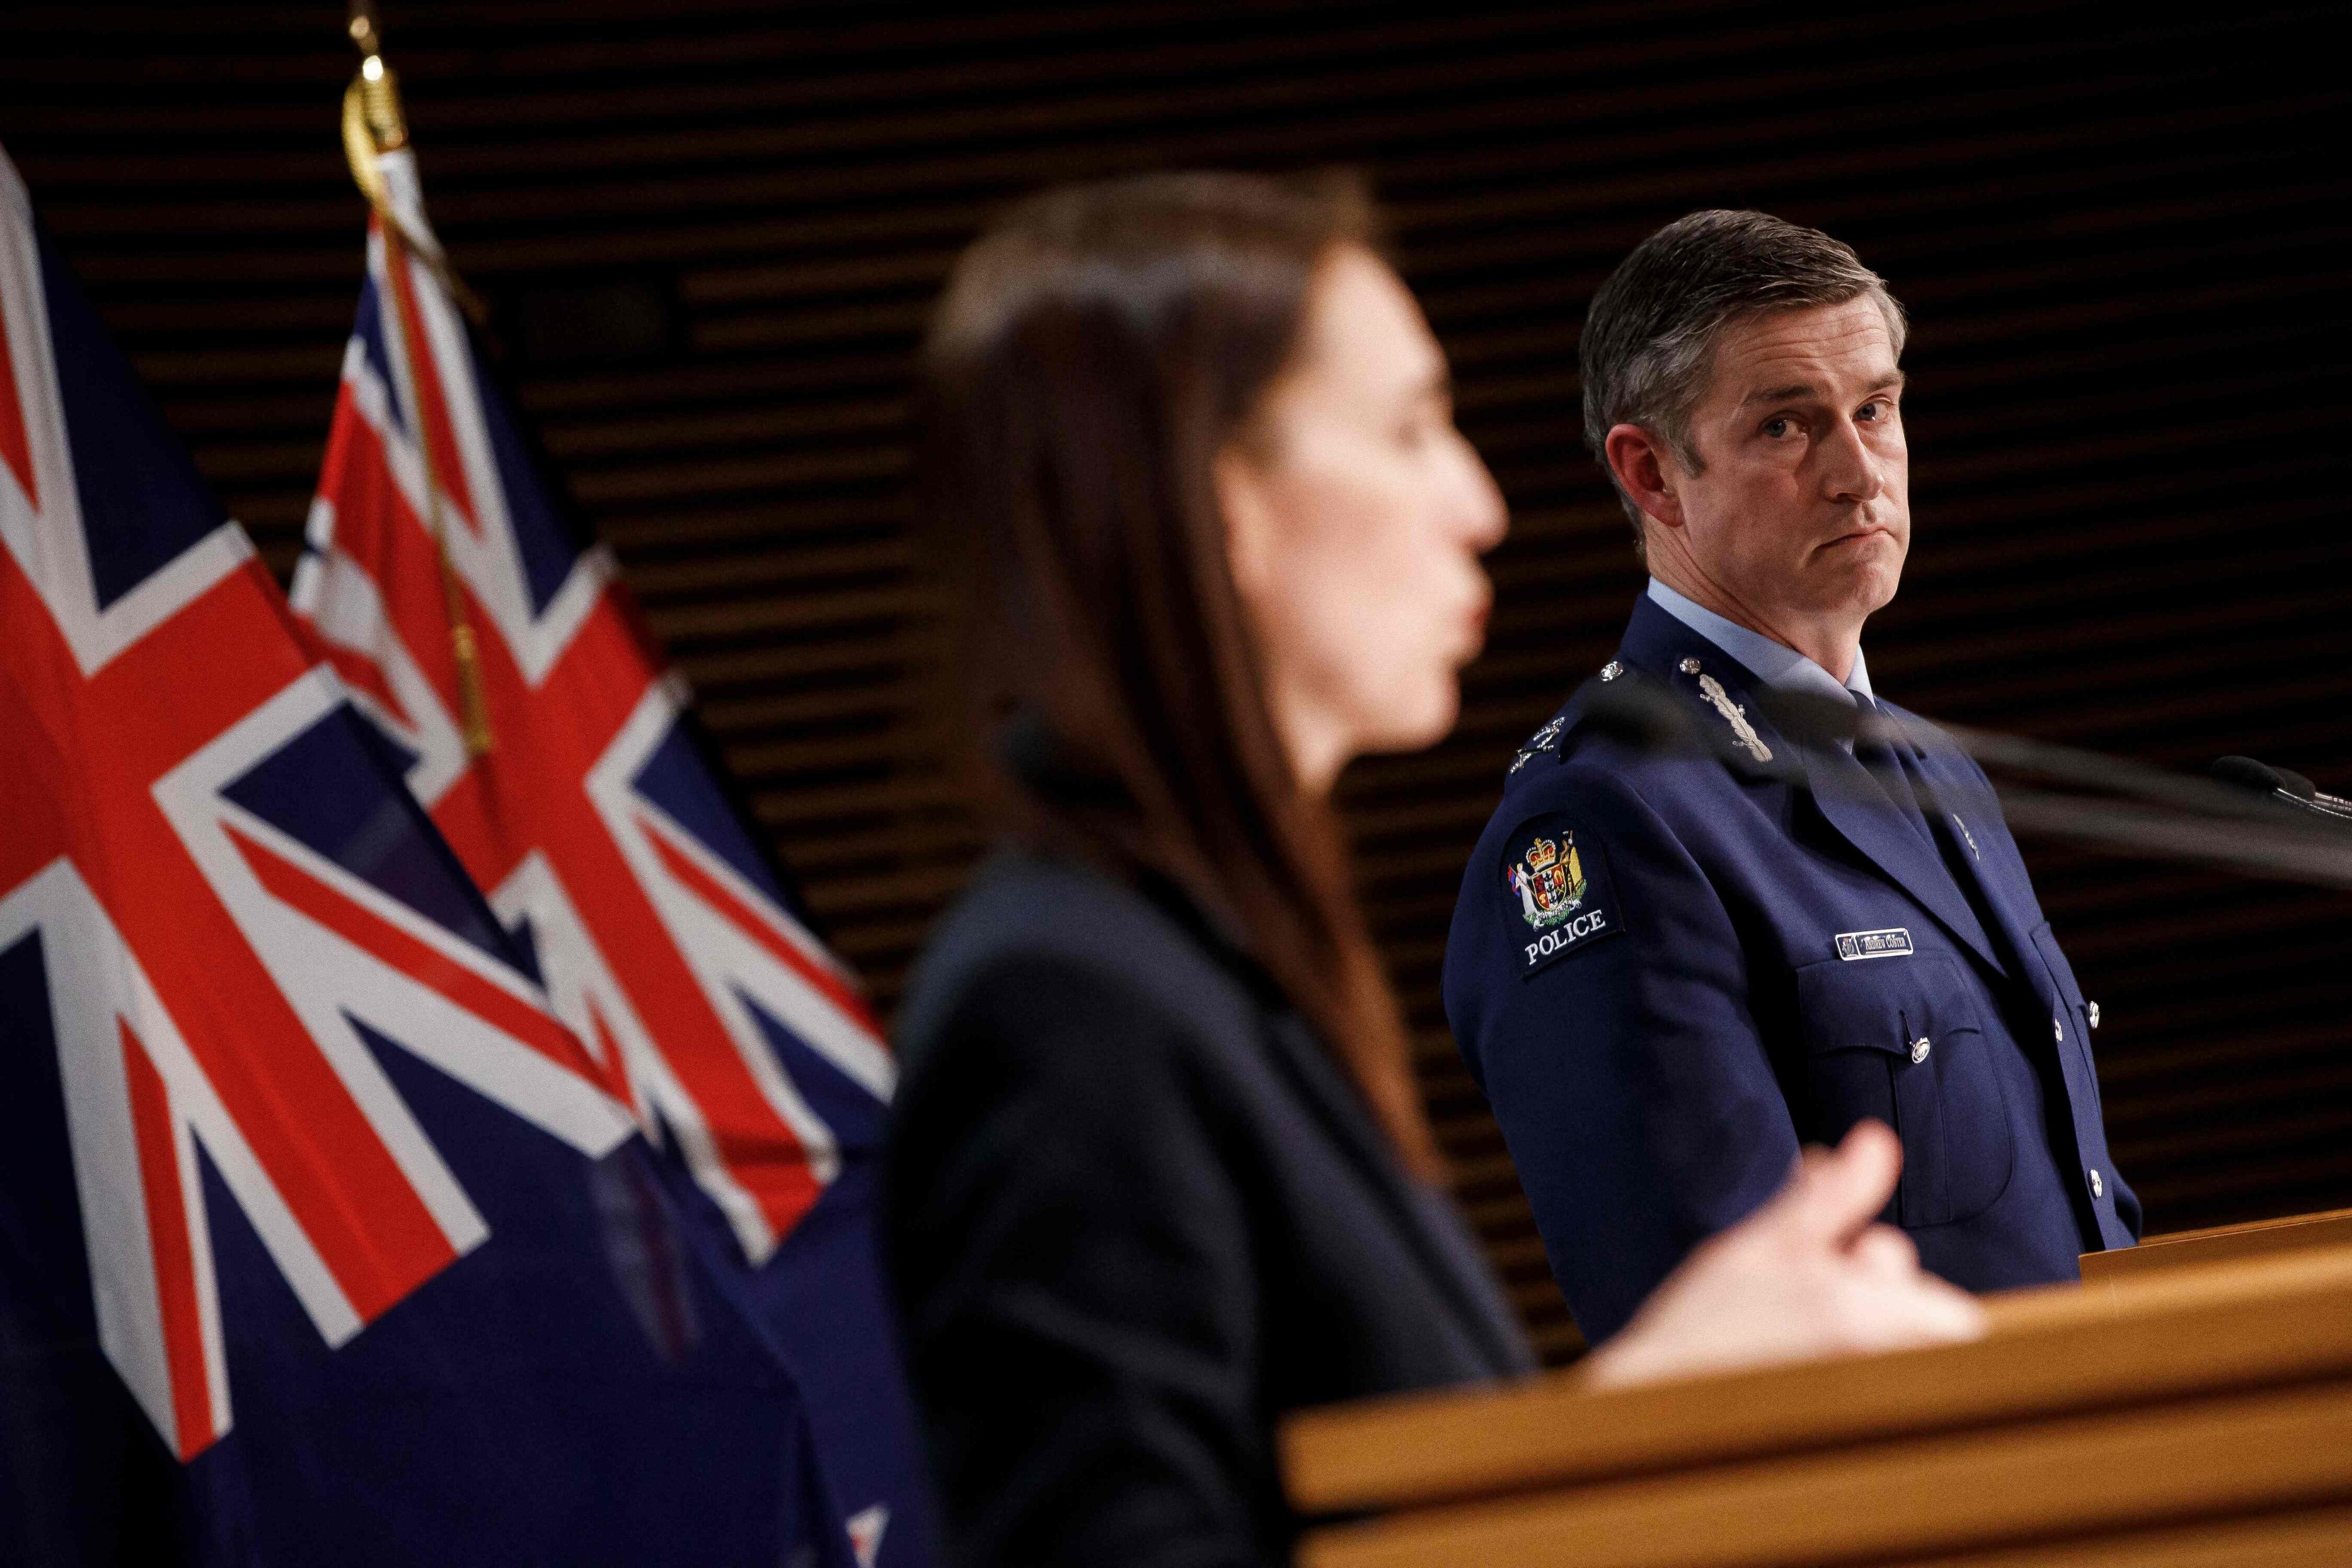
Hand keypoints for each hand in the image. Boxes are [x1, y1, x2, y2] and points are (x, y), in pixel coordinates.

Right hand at [1580, 1120, 1985, 1389]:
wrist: (1649, 1402)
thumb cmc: (1702, 1320)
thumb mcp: (1763, 1244)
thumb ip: (1831, 1197)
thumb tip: (1878, 1138)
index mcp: (1859, 1313)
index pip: (1954, 1317)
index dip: (1912, 1291)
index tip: (1858, 1274)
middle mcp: (1873, 1368)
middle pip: (1927, 1340)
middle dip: (1884, 1308)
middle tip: (1813, 1298)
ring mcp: (1864, 1408)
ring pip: (1905, 1367)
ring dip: (1871, 1343)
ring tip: (1803, 1338)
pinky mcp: (1848, 1435)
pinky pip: (1884, 1403)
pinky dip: (1859, 1384)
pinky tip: (1804, 1375)